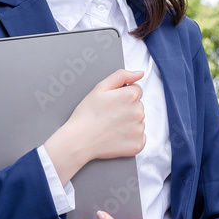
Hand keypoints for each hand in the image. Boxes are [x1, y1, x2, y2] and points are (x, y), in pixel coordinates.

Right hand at [45, 69, 145, 183]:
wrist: (79, 141)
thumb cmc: (87, 114)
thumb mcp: (100, 88)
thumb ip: (121, 76)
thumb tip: (140, 73)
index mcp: (131, 96)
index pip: (136, 90)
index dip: (123, 94)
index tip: (112, 103)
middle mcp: (139, 112)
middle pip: (138, 105)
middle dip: (127, 108)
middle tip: (109, 115)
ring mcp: (139, 130)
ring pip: (139, 121)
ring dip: (129, 122)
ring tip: (111, 126)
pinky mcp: (138, 144)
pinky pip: (140, 136)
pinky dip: (131, 137)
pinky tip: (117, 136)